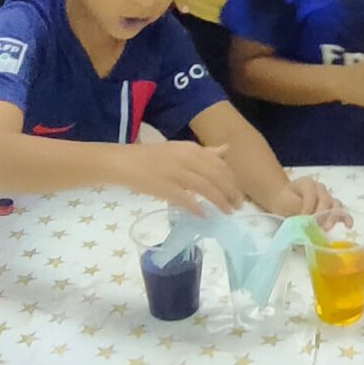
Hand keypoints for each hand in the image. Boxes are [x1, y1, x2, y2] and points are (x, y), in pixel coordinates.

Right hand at [122, 140, 241, 213]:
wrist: (124, 162)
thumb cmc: (153, 157)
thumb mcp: (181, 149)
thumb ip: (204, 152)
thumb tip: (226, 149)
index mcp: (191, 149)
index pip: (220, 165)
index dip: (233, 181)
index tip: (239, 194)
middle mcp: (186, 159)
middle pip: (217, 177)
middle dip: (231, 193)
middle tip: (238, 206)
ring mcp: (175, 173)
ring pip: (206, 188)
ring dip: (220, 202)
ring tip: (227, 212)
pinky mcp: (164, 187)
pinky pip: (186, 199)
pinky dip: (197, 208)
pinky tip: (205, 215)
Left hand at [285, 176, 352, 230]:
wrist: (284, 201)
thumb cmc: (284, 201)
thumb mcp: (285, 201)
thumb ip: (296, 208)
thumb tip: (306, 219)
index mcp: (308, 183)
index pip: (312, 194)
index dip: (308, 208)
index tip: (302, 219)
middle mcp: (320, 188)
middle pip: (326, 200)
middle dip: (321, 214)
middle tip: (315, 226)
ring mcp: (328, 197)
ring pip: (335, 205)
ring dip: (332, 217)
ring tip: (325, 228)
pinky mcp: (332, 208)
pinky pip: (341, 212)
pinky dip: (345, 218)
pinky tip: (348, 226)